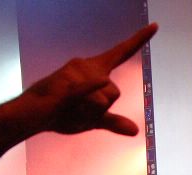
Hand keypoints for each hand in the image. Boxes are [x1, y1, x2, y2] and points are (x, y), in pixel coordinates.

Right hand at [22, 23, 157, 135]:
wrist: (35, 116)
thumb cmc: (62, 114)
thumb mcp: (92, 120)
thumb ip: (113, 122)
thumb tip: (135, 131)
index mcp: (96, 70)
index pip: (122, 53)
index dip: (139, 39)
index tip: (156, 26)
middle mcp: (88, 66)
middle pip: (115, 94)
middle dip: (101, 109)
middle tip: (79, 108)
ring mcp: (78, 73)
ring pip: (104, 102)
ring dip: (89, 113)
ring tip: (71, 107)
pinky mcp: (67, 83)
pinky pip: (89, 87)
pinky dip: (92, 87)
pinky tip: (92, 85)